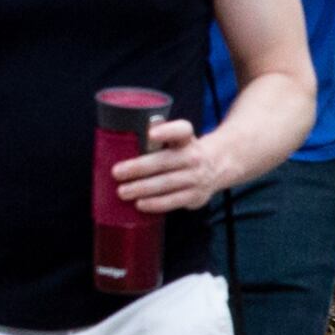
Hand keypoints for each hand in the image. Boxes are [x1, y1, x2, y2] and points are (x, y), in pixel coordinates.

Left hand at [110, 115, 225, 216]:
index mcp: (187, 139)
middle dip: (139, 168)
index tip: (150, 134)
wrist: (218, 166)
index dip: (166, 131)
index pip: (181, 131)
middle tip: (116, 173)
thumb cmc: (184, 152)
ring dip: (143, 188)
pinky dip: (156, 204)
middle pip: (166, 161)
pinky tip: (140, 204)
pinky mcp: (196, 196)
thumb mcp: (178, 140)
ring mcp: (197, 177)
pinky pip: (173, 201)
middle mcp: (194, 157)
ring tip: (123, 192)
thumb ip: (157, 139)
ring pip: (167, 183)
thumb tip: (124, 139)